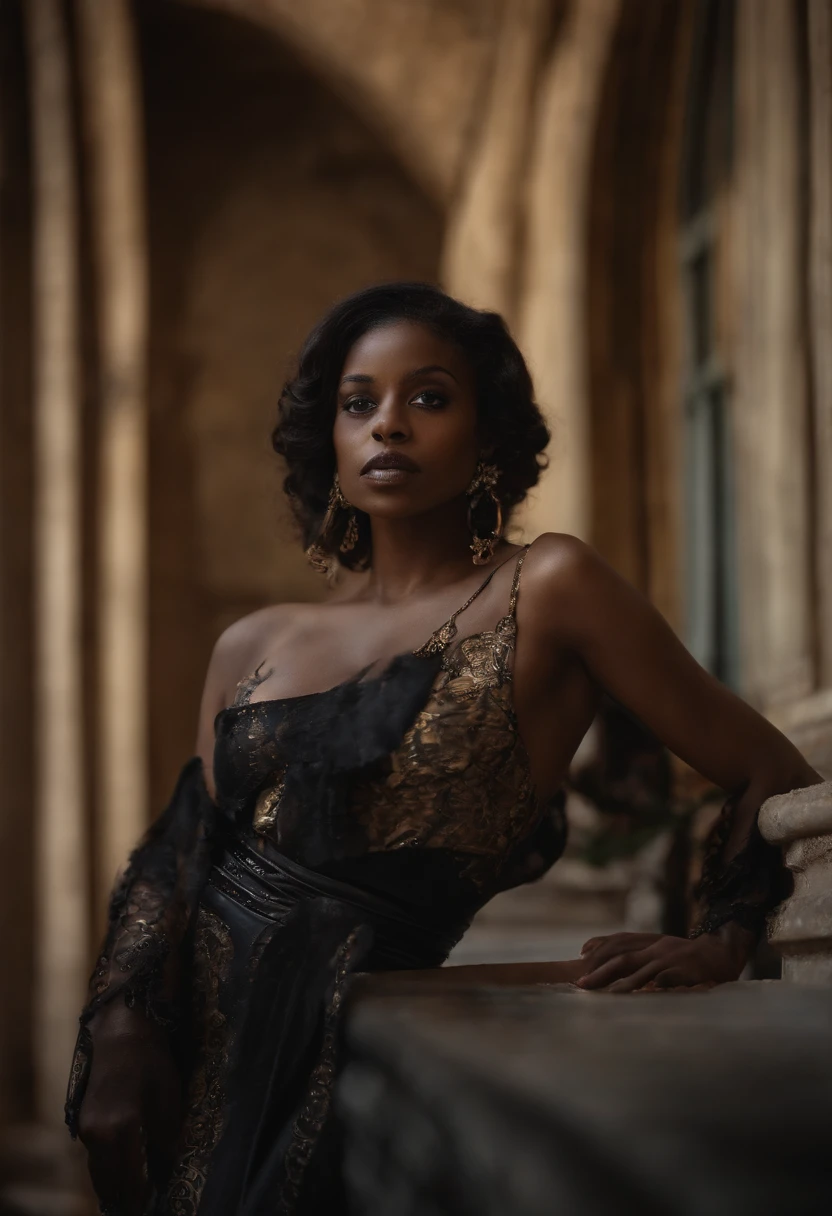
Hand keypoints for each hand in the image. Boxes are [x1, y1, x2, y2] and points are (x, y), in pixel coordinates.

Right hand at [78, 1004, 182, 1214]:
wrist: (121, 1030)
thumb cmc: (151, 1060)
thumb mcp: (167, 1098)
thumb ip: (166, 1139)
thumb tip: (166, 1171)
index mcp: (121, 1129)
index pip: (130, 1179)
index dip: (141, 1198)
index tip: (153, 1207)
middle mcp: (97, 1134)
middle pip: (108, 1181)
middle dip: (124, 1197)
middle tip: (139, 1207)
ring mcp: (86, 1128)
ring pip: (98, 1170)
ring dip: (113, 1185)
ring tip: (130, 1196)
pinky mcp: (82, 1120)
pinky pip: (94, 1156)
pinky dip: (106, 1168)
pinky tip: (120, 1170)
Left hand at [576, 931, 745, 991]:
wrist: (722, 951)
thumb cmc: (690, 961)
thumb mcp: (665, 956)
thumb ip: (646, 967)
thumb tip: (628, 984)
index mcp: (650, 949)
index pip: (619, 953)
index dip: (598, 961)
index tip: (580, 973)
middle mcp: (656, 952)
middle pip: (623, 961)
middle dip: (601, 974)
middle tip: (582, 986)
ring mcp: (671, 960)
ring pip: (644, 972)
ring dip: (625, 984)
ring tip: (609, 996)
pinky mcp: (687, 970)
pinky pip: (670, 979)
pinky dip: (660, 985)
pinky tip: (649, 994)